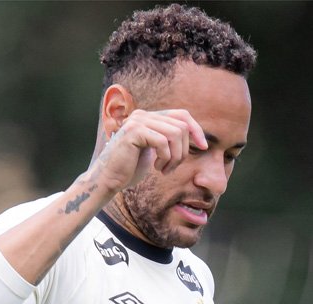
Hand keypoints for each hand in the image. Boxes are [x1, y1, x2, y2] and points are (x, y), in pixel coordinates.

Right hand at [88, 109, 206, 193]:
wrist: (108, 179)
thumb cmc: (131, 169)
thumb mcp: (154, 151)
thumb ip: (168, 139)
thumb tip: (195, 135)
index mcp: (148, 117)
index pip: (181, 114)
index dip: (196, 129)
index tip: (203, 147)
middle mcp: (142, 115)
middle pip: (181, 125)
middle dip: (184, 150)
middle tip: (173, 167)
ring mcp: (137, 121)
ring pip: (175, 133)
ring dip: (175, 157)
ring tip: (165, 169)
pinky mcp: (134, 131)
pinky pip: (162, 141)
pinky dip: (165, 158)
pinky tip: (157, 168)